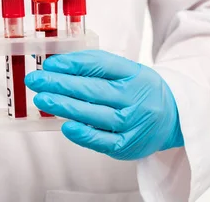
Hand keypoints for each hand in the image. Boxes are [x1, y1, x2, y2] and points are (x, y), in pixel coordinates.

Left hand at [25, 50, 183, 159]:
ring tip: (42, 99)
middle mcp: (136, 98)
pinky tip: (64, 125)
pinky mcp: (128, 145)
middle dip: (60, 84)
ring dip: (64, 106)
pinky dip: (82, 133)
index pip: (101, 65)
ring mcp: (133, 123)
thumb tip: (58, 66)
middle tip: (35, 80)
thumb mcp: (127, 72)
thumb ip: (97, 67)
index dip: (73, 64)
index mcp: (135, 74)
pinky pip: (101, 140)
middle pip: (93, 89)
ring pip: (94, 114)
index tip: (51, 64)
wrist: (174, 118)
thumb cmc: (140, 91)